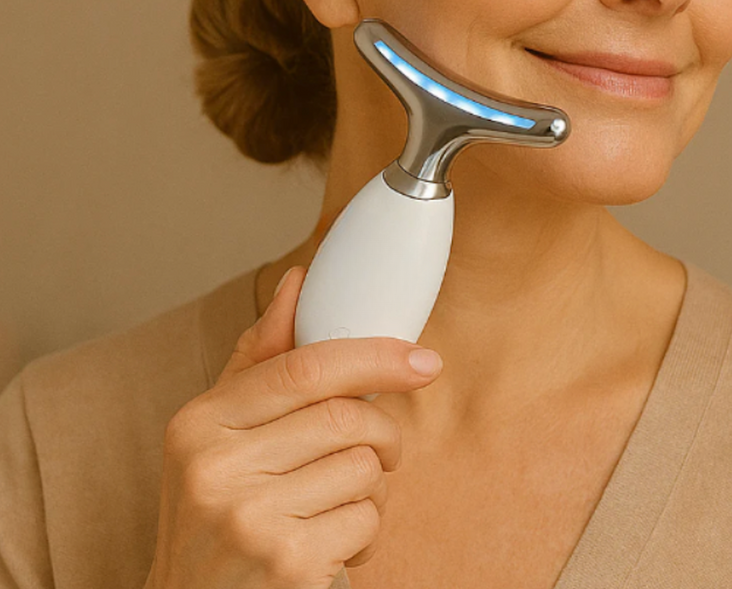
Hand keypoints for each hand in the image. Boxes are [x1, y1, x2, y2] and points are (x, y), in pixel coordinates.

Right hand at [144, 266, 442, 588]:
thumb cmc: (217, 515)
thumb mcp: (220, 436)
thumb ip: (261, 359)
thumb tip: (297, 280)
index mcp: (200, 422)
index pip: (305, 367)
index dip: (374, 356)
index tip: (423, 359)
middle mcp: (217, 467)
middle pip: (347, 417)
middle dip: (383, 434)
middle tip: (381, 452)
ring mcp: (250, 519)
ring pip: (364, 469)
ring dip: (372, 489)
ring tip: (334, 507)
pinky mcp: (286, 563)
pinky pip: (366, 520)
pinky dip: (366, 532)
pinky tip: (330, 545)